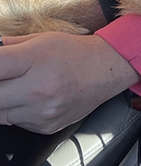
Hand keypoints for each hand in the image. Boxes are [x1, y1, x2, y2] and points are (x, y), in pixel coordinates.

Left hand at [0, 32, 139, 133]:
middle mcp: (39, 88)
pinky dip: (20, 111)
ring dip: (5, 101)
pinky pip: (18, 123)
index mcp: (35, 60)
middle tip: (8, 78)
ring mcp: (43, 111)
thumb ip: (9, 44)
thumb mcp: (42, 39)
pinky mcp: (47, 126)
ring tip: (23, 86)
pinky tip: (36, 97)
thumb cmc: (75, 52)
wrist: (105, 69)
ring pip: (0, 113)